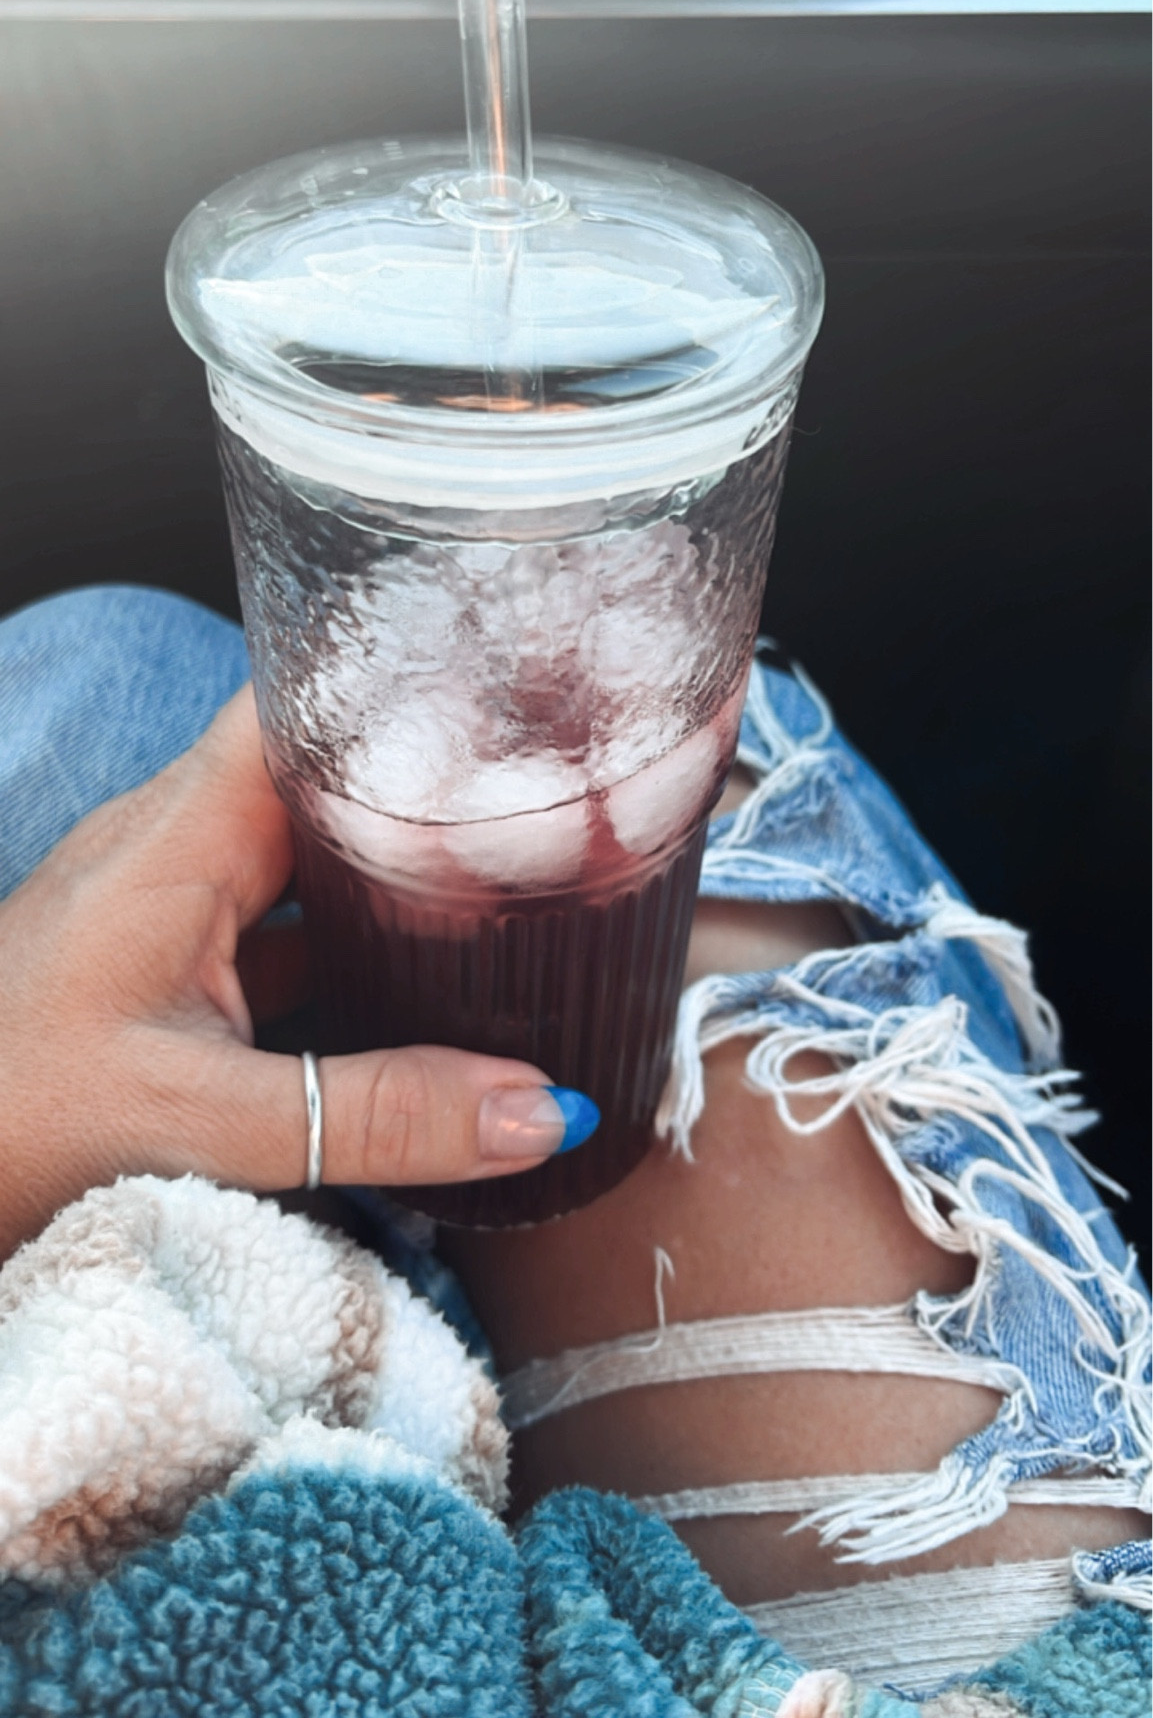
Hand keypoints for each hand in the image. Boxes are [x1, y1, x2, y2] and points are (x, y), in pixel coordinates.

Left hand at [0, 687, 592, 1259]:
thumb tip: (542, 1110)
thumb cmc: (8, 1123)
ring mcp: (169, 903)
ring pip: (308, 853)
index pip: (299, 707)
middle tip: (552, 811)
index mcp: (177, 837)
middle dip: (429, 792)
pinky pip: (285, 923)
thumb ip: (376, 1116)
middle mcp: (173, 845)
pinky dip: (354, 944)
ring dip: (395, 873)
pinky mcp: (168, 963)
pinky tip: (423, 986)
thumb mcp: (202, 1123)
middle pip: (323, 775)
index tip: (509, 708)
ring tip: (520, 886)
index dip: (400, 692)